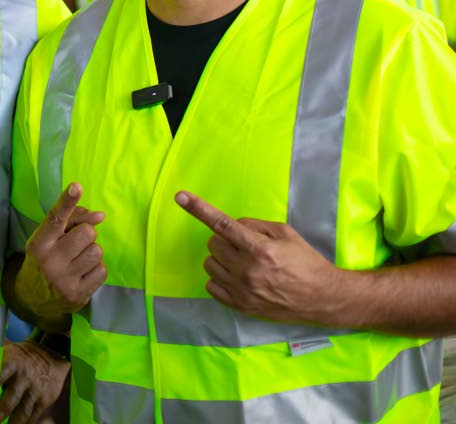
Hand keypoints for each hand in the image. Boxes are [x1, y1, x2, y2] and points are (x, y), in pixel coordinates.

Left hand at [0, 340, 67, 423]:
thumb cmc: (23, 355)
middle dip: (3, 409)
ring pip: (24, 410)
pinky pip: (34, 415)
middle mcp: (24, 377)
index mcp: (13, 363)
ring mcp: (35, 389)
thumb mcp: (10, 350)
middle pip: (13, 395)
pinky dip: (26, 423)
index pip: (2, 373)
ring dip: (14, 422)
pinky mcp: (45, 399)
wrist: (52, 353)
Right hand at [15, 183, 106, 327]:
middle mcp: (50, 260)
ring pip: (97, 251)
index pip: (56, 218)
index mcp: (40, 243)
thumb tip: (100, 216)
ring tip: (79, 259)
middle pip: (87, 232)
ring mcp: (64, 279)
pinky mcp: (78, 295)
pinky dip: (95, 269)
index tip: (76, 187)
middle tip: (75, 243)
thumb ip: (72, 221)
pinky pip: (102, 270)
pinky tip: (82, 273)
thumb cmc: (45, 259)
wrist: (33, 298)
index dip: (67, 201)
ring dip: (91, 252)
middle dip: (86, 234)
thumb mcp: (48, 239)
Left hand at [175, 191, 341, 324]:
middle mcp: (247, 270)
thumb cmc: (305, 261)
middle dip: (225, 240)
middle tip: (245, 246)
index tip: (181, 197)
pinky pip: (211, 286)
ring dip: (221, 259)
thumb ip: (254, 225)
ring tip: (243, 263)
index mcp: (259, 249)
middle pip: (213, 244)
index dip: (199, 209)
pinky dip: (220, 278)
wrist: (322, 297)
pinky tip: (238, 277)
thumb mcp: (285, 233)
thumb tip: (231, 225)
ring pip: (209, 264)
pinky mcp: (240, 306)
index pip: (222, 224)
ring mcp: (242, 291)